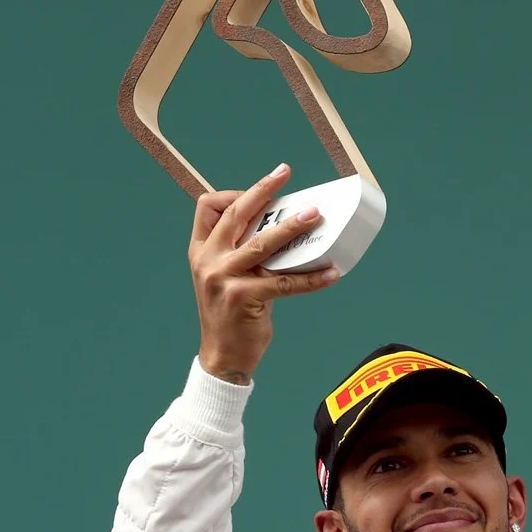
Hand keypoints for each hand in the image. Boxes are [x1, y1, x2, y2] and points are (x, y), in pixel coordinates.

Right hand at [191, 163, 341, 381]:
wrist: (222, 358)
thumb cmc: (229, 315)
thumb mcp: (224, 277)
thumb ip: (241, 252)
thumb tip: (281, 227)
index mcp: (200, 251)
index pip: (207, 207)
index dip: (233, 193)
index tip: (261, 192)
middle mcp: (208, 260)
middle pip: (236, 214)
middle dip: (263, 189)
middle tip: (285, 173)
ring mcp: (224, 279)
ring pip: (262, 242)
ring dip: (292, 226)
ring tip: (315, 217)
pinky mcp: (244, 298)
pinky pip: (285, 282)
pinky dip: (311, 278)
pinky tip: (330, 274)